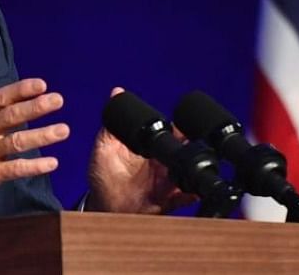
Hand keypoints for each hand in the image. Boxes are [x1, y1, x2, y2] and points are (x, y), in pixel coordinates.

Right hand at [0, 70, 69, 217]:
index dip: (21, 90)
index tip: (42, 84)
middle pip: (10, 116)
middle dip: (35, 107)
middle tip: (58, 100)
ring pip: (15, 142)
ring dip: (41, 136)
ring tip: (63, 130)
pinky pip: (13, 170)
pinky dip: (33, 167)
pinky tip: (52, 163)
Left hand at [85, 87, 194, 213]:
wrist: (104, 206)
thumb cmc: (104, 176)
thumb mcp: (104, 147)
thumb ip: (111, 124)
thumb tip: (116, 92)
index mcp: (148, 149)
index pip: (168, 135)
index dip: (178, 130)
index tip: (181, 126)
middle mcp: (160, 164)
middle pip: (181, 152)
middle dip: (188, 148)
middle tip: (189, 145)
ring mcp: (166, 182)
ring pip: (186, 172)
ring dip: (190, 169)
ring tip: (191, 167)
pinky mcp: (168, 201)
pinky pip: (185, 198)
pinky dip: (192, 195)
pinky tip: (194, 191)